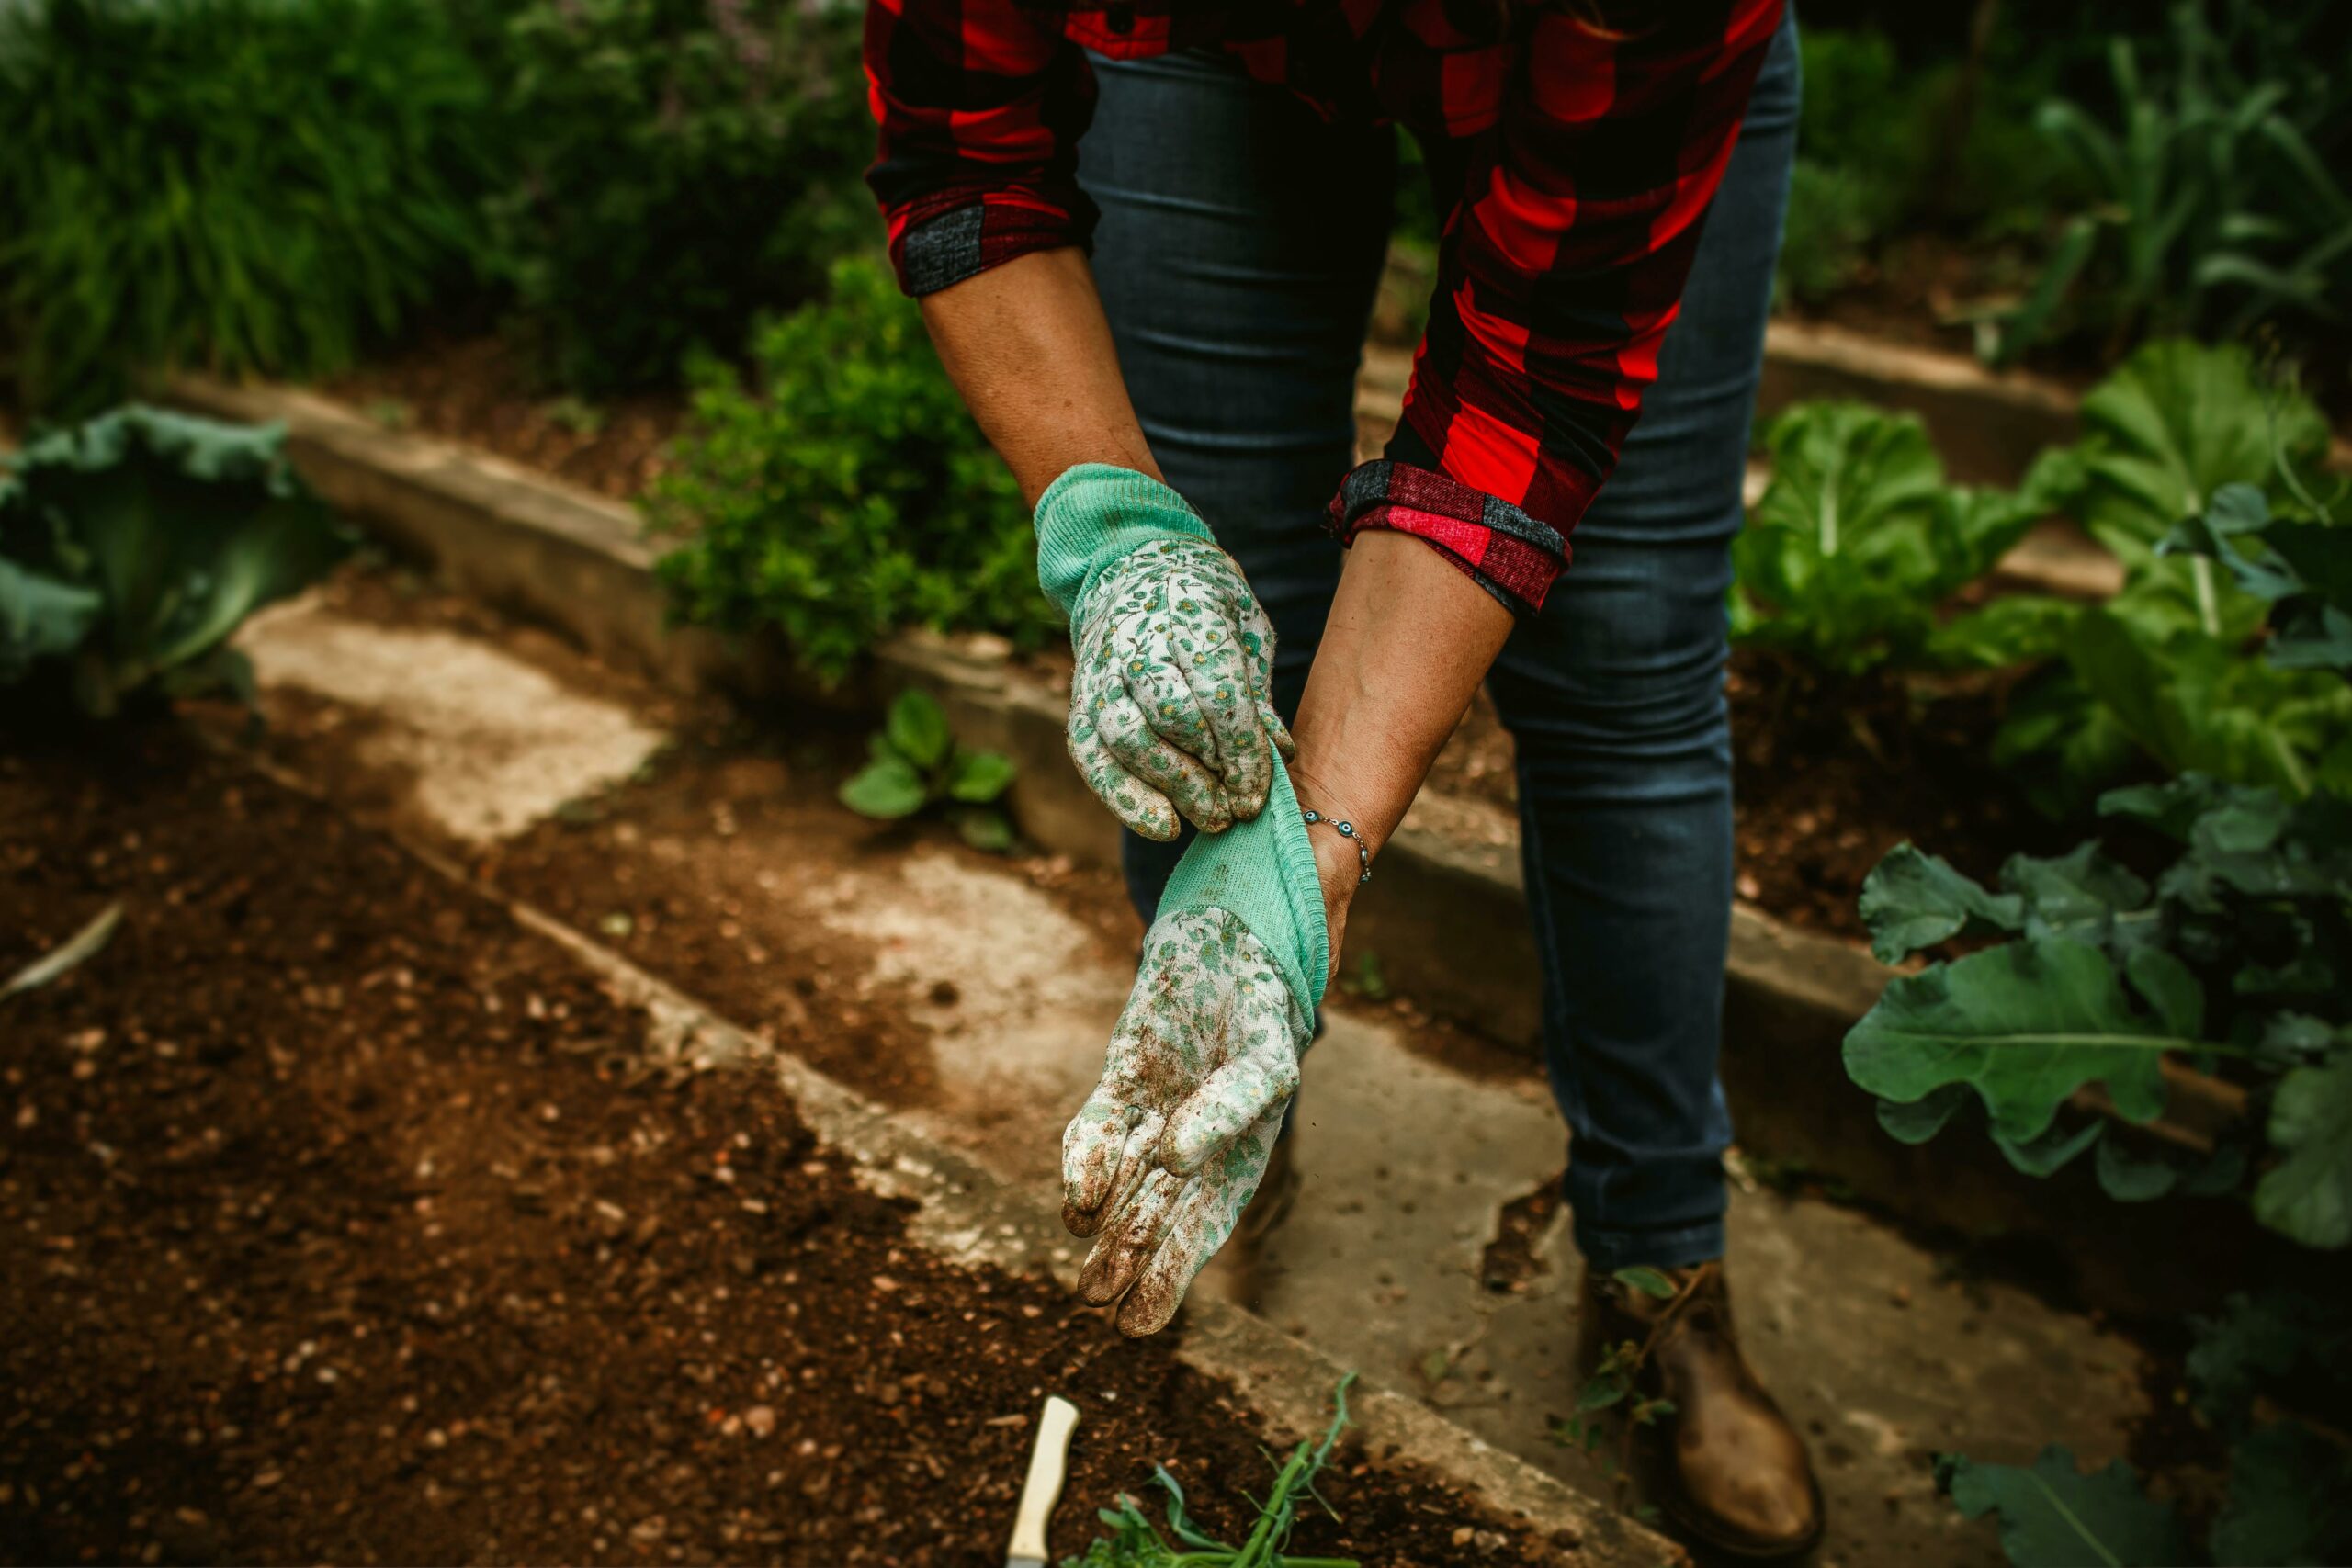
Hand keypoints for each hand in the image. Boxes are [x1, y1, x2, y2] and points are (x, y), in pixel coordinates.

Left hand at [1060, 908, 1308, 1334]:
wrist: (1232, 932)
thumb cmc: (1260, 1001)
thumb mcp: (1262, 1060)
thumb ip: (1227, 1111)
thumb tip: (1173, 1163)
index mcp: (1242, 1147)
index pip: (1207, 1221)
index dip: (1175, 1272)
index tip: (1139, 1320)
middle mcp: (1195, 1137)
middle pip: (1159, 1214)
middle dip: (1130, 1261)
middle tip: (1098, 1305)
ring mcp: (1156, 1107)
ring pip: (1125, 1182)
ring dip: (1105, 1230)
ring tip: (1086, 1284)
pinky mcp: (1124, 1077)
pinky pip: (1100, 1125)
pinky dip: (1085, 1160)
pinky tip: (1076, 1201)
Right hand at [1068, 537, 1294, 841]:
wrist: (1137, 568)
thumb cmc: (1207, 607)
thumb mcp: (1246, 627)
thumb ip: (1255, 687)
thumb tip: (1277, 753)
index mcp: (1188, 608)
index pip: (1214, 689)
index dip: (1239, 747)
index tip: (1258, 790)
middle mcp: (1135, 637)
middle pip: (1168, 717)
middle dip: (1207, 773)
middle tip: (1237, 809)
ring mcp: (1100, 668)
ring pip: (1125, 738)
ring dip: (1171, 787)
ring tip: (1210, 816)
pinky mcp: (1079, 698)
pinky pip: (1090, 755)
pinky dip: (1122, 796)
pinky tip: (1162, 824)